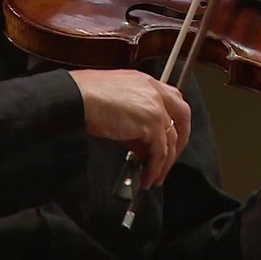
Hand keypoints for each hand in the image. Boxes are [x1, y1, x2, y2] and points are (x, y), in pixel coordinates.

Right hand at [70, 69, 190, 186]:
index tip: (168, 137)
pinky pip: (160, 152)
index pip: (172, 100)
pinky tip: (147, 177)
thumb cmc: (85, 96)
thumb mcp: (115, 102)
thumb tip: (140, 145)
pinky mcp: (151, 123)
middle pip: (183, 116)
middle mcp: (155, 91)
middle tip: (170, 159)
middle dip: (180, 140)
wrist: (77, 97)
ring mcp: (156, 106)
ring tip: (155, 177)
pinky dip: (156, 168)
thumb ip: (133, 119)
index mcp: (146, 82)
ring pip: (172, 139)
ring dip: (165, 162)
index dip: (173, 121)